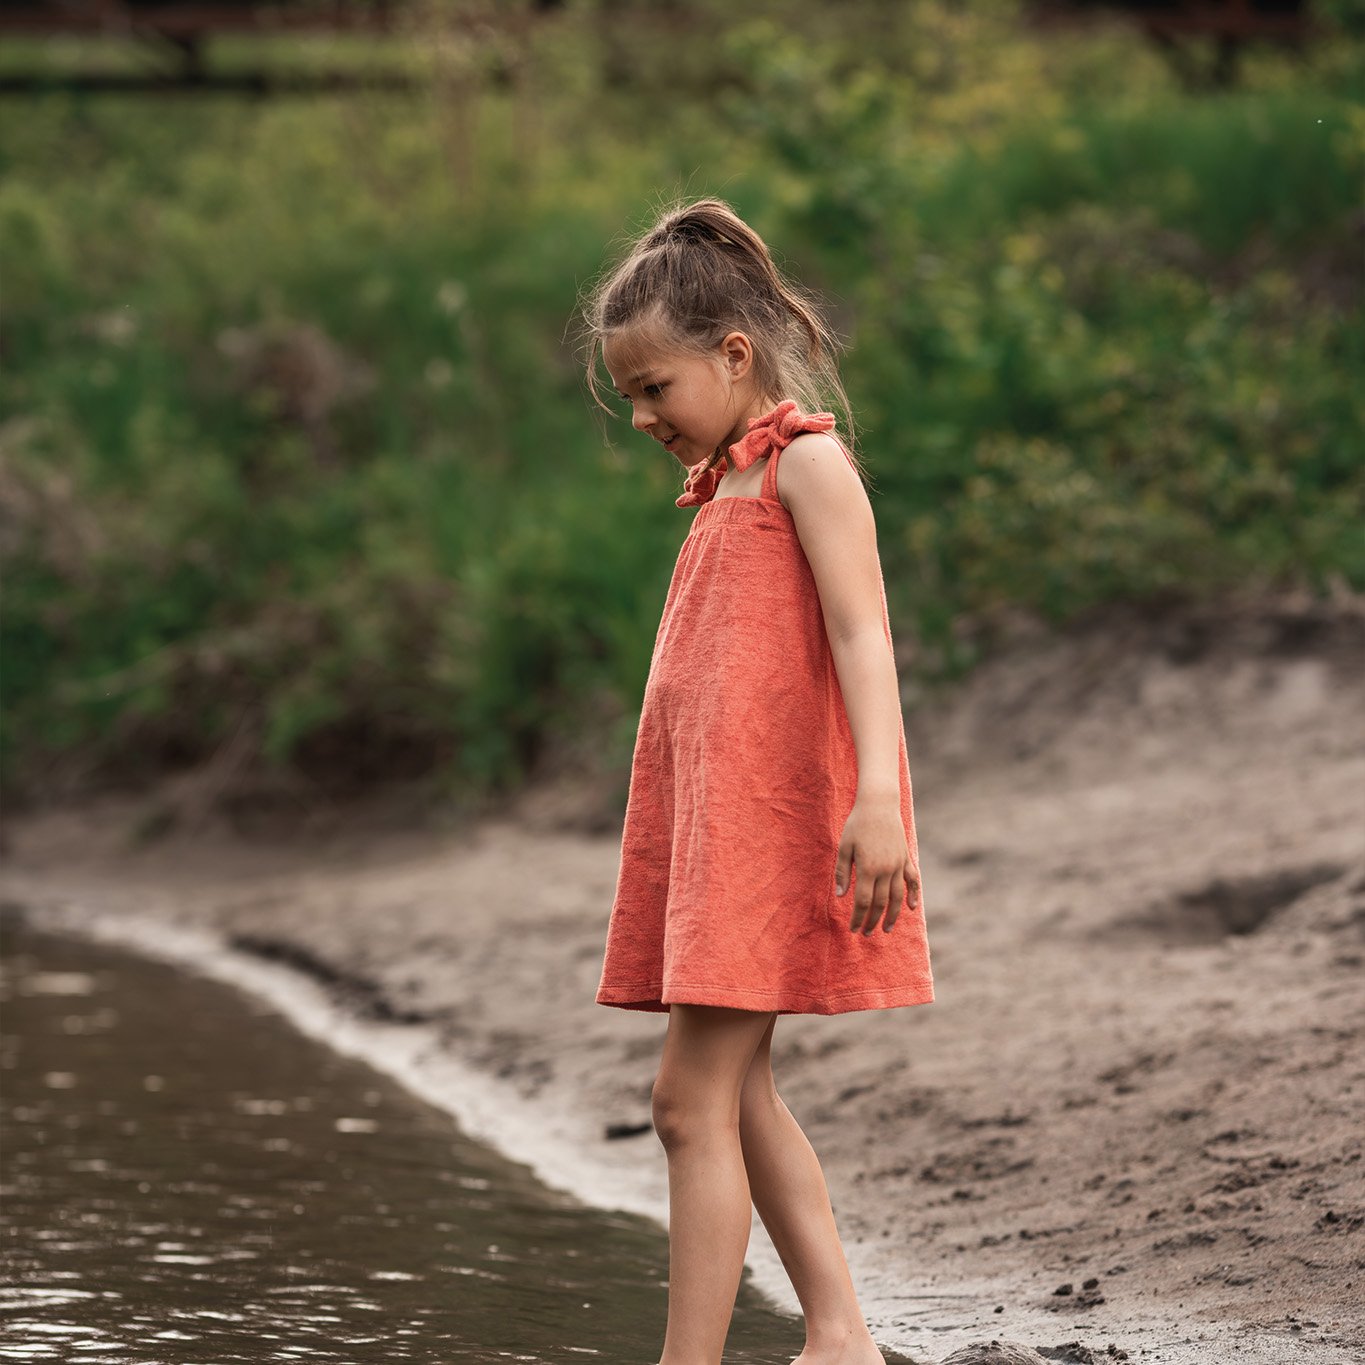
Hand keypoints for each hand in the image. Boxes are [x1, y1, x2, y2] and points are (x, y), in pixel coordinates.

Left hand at [834, 796, 919, 934]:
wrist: (879, 805)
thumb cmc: (857, 824)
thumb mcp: (844, 847)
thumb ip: (842, 872)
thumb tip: (840, 896)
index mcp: (868, 868)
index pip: (863, 901)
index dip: (858, 917)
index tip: (853, 929)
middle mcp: (885, 869)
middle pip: (880, 903)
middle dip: (872, 920)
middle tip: (866, 933)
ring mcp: (898, 864)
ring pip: (897, 896)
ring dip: (893, 916)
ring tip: (887, 929)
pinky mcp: (906, 858)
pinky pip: (913, 880)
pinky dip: (914, 895)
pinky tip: (911, 908)